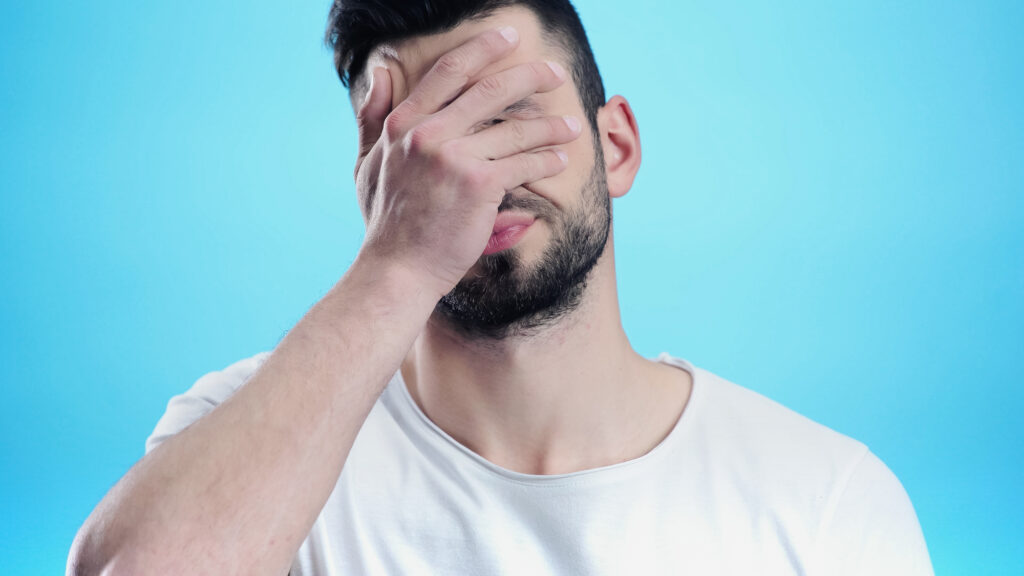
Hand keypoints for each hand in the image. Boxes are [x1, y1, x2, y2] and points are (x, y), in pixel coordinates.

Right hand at [352, 26, 582, 298]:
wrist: (397, 270)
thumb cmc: (386, 222)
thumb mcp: (366, 163)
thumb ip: (373, 117)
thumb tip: (379, 72)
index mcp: (402, 123)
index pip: (448, 72)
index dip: (481, 49)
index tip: (507, 37)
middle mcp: (426, 134)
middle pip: (489, 90)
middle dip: (530, 76)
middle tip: (556, 73)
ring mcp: (453, 158)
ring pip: (514, 129)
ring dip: (550, 126)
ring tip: (572, 126)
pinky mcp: (479, 185)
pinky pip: (523, 164)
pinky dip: (546, 160)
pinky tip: (559, 159)